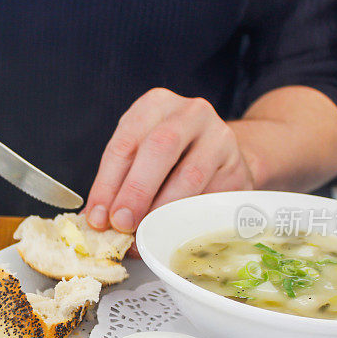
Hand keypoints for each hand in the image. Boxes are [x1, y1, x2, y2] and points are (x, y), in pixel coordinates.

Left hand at [86, 88, 253, 232]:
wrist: (223, 157)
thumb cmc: (171, 158)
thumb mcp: (140, 156)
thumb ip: (119, 183)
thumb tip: (97, 221)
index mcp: (156, 104)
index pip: (125, 143)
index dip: (108, 183)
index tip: (98, 217)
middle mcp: (191, 113)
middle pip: (161, 148)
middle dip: (137, 190)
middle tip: (122, 223)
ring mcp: (220, 138)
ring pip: (190, 175)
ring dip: (162, 209)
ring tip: (144, 232)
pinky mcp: (239, 168)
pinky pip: (212, 197)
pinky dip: (189, 218)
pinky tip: (174, 232)